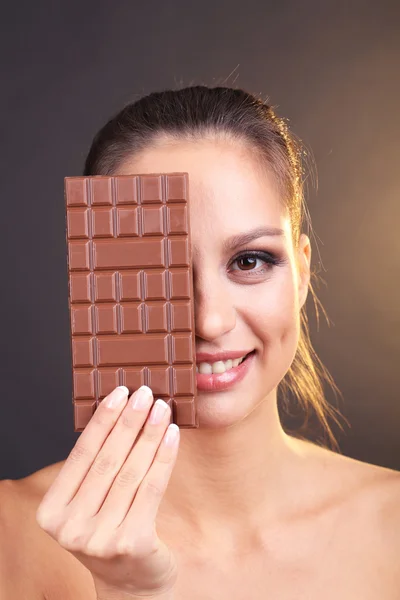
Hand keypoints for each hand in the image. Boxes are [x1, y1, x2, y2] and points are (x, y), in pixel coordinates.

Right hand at [36, 385, 179, 598]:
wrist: (132, 586)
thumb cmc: (111, 533)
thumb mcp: (90, 505)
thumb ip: (96, 470)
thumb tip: (122, 412)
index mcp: (52, 512)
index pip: (81, 454)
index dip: (102, 420)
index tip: (119, 393)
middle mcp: (71, 526)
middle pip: (107, 460)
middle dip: (129, 421)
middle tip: (144, 393)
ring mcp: (101, 537)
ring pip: (131, 471)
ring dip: (149, 434)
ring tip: (162, 408)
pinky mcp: (133, 542)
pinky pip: (152, 488)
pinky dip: (164, 457)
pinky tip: (172, 435)